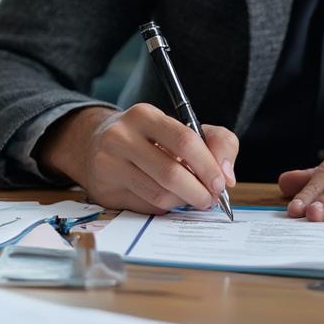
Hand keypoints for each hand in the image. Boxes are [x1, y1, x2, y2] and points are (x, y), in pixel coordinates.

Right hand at [36, 104, 236, 213]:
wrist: (95, 145)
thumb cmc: (150, 139)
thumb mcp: (182, 128)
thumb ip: (217, 143)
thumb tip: (227, 176)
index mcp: (144, 116)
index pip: (185, 141)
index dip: (208, 166)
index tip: (221, 183)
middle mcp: (120, 136)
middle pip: (171, 173)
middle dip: (199, 192)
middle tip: (209, 199)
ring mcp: (108, 163)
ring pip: (159, 194)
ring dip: (182, 202)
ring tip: (187, 197)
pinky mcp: (104, 188)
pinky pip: (145, 206)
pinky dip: (162, 207)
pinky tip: (162, 196)